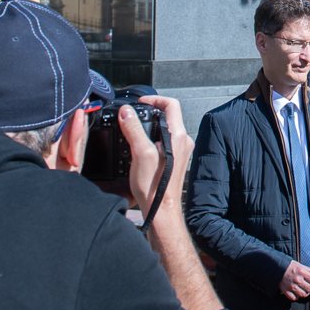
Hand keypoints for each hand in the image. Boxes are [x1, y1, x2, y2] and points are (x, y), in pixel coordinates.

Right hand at [117, 95, 193, 222]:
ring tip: (135, 130)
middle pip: (169, 116)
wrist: (161, 210)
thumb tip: (126, 112)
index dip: (155, 99)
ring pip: (166, 129)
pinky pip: (165, 142)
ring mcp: (180, 152)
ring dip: (151, 126)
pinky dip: (152, 139)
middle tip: (134, 116)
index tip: (140, 102)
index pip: (171, 104)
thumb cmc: (154, 186)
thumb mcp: (140, 153)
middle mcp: (183, 142)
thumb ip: (134, 129)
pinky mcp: (175, 161)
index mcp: (178, 136)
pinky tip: (140, 148)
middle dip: (150, 112)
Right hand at [279, 260, 309, 299]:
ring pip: (303, 294)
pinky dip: (296, 297)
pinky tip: (296, 293)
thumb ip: (308, 270)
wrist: (276, 268)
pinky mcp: (286, 291)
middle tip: (307, 286)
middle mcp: (297, 279)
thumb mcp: (299, 265)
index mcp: (301, 272)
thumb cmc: (289, 266)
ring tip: (303, 290)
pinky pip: (294, 298)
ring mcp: (291, 286)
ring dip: (304, 293)